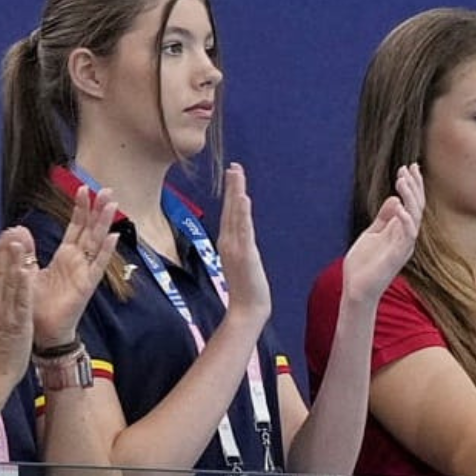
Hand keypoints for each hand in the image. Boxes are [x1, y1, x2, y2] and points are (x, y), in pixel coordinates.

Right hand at [0, 228, 36, 401]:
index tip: (9, 235)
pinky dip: (22, 283)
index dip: (1, 253)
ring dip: (15, 259)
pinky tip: (27, 269)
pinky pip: (20, 300)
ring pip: (9, 281)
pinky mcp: (15, 324)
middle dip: (6, 249)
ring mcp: (2, 313)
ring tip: (20, 239)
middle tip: (14, 229)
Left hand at [34, 185, 119, 347]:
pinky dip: (105, 251)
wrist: (44, 332)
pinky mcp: (87, 285)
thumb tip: (19, 229)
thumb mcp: (26, 272)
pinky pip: (98, 265)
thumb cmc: (38, 305)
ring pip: (97, 242)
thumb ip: (26, 252)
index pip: (75, 227)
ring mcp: (85, 272)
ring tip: (112, 203)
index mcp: (65, 257)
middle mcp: (78, 261)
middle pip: (90, 230)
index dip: (80, 209)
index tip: (83, 188)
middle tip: (106, 189)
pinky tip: (113, 236)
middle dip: (97, 209)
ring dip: (104, 223)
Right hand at [217, 163, 270, 321]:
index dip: (232, 193)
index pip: (230, 213)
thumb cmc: (246, 289)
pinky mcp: (245, 254)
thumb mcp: (243, 262)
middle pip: (230, 209)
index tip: (234, 173)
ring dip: (236, 193)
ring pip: (235, 215)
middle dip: (233, 187)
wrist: (246, 310)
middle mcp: (229, 242)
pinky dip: (243, 214)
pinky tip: (244, 199)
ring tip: (237, 174)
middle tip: (235, 166)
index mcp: (228, 242)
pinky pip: (243, 230)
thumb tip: (242, 237)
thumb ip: (241, 248)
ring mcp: (235, 247)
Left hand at [343, 164, 424, 303]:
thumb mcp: (372, 234)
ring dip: (410, 197)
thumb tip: (394, 198)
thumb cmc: (363, 265)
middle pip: (417, 207)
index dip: (413, 186)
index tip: (409, 167)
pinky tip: (399, 205)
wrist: (356, 289)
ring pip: (414, 217)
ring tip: (401, 180)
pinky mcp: (398, 256)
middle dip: (414, 186)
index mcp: (401, 231)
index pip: (412, 204)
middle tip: (408, 168)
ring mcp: (404, 246)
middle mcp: (407, 237)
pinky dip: (405, 219)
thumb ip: (384, 218)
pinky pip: (407, 235)